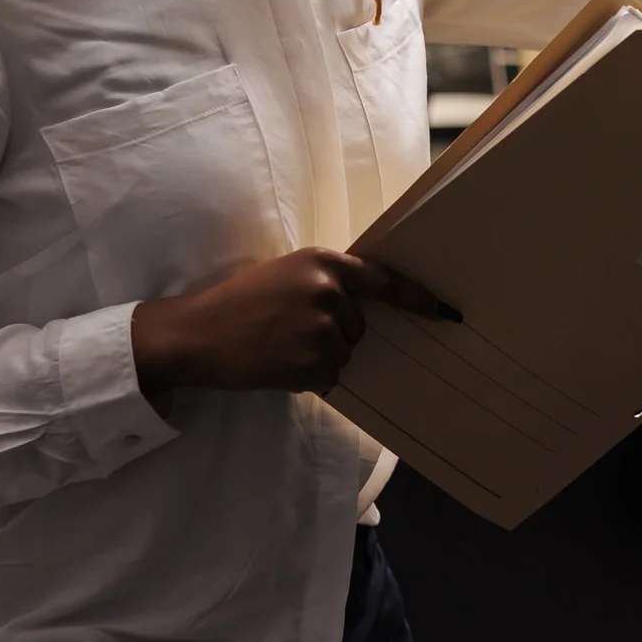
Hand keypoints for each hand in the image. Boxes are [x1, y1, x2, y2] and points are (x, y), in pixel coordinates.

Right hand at [130, 247, 445, 396]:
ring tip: (277, 345)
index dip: (417, 298)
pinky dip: (307, 378)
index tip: (444, 312)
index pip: (384, 281)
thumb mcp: (285, 275)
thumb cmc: (238, 303)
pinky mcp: (314, 362)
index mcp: (324, 262)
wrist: (196, 334)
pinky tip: (276, 364)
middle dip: (332, 333)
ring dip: (317, 357)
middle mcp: (330, 291)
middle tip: (285, 328)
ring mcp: (324, 328)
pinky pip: (328, 377)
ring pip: (343, 354)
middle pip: (359, 326)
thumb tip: (359, 310)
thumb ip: (324, 283)